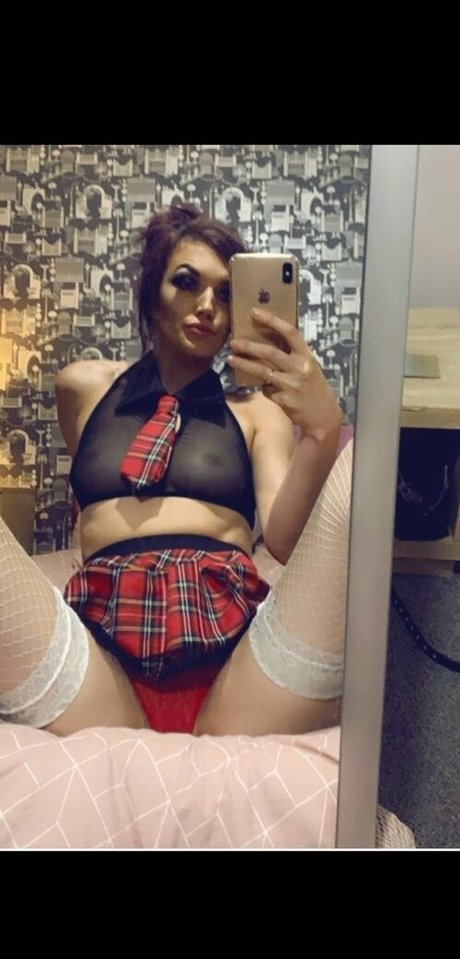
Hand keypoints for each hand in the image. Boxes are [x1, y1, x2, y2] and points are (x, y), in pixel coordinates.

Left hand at [228, 308, 341, 439]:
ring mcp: (291, 385)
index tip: (255, 312)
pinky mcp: (284, 400)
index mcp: (307, 357)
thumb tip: (267, 344)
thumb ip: (293, 357)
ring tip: (231, 359)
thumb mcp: (309, 368)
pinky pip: (266, 390)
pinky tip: (270, 390)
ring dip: (244, 365)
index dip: (272, 320)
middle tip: (234, 342)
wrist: (323, 417)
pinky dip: (264, 388)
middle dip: (249, 346)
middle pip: (270, 352)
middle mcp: (300, 368)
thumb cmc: (314, 389)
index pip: (290, 332)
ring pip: (262, 371)